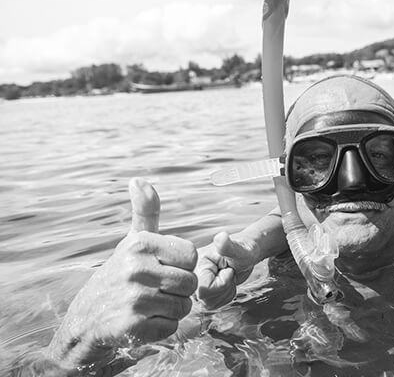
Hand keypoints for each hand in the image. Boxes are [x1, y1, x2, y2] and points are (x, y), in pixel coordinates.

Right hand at [47, 178, 197, 368]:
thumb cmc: (120, 275)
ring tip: (149, 306)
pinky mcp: (132, 325)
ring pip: (184, 307)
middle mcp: (135, 268)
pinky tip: (142, 322)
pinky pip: (171, 328)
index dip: (182, 266)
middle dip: (179, 292)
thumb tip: (138, 180)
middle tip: (155, 291)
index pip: (192, 255)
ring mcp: (134, 298)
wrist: (85, 319)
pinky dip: (162, 329)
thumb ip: (145, 212)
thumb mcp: (132, 241)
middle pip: (191, 283)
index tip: (161, 269)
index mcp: (140, 244)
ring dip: (171, 311)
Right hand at [195, 231, 260, 309]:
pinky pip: (212, 306)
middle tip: (227, 272)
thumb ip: (227, 246)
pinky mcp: (199, 292)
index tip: (226, 269)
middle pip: (206, 299)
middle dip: (224, 288)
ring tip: (226, 276)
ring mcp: (193, 284)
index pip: (204, 289)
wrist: (244, 256)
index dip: (222, 283)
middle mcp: (190, 275)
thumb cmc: (243, 251)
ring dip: (225, 293)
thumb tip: (221, 237)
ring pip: (209, 304)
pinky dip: (224, 297)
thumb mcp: (238, 249)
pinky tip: (225, 283)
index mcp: (194, 263)